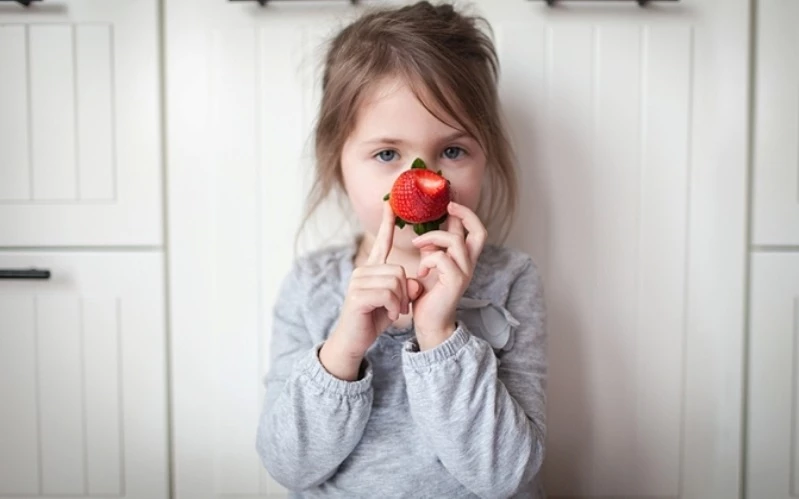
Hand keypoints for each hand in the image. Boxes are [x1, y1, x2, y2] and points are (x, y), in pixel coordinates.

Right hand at [320, 201, 421, 379]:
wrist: (354, 341)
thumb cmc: (373, 319)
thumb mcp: (395, 302)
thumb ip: (406, 289)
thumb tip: (414, 283)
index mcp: (371, 269)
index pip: (381, 243)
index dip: (386, 224)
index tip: (389, 205)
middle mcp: (362, 271)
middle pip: (399, 270)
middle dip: (405, 292)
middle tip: (399, 308)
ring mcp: (358, 282)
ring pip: (395, 282)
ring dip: (399, 301)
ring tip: (393, 312)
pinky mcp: (357, 295)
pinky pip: (387, 294)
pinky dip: (392, 307)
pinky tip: (387, 315)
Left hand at [411, 202, 486, 350]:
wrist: (429, 323)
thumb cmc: (428, 296)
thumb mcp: (429, 266)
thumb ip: (432, 250)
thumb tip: (426, 233)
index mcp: (464, 258)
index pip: (474, 230)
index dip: (465, 212)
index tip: (449, 201)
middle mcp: (469, 264)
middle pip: (479, 231)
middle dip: (464, 214)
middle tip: (447, 206)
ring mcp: (464, 272)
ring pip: (454, 241)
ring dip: (432, 238)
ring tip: (417, 245)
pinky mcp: (455, 281)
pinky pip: (442, 258)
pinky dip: (427, 259)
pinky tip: (420, 272)